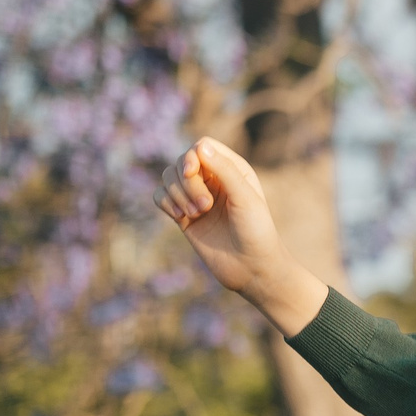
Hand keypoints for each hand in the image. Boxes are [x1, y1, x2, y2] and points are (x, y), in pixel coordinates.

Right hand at [156, 137, 328, 335]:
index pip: (202, 146)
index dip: (192, 156)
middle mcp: (214, 180)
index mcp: (233, 170)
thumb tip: (199, 147)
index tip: (193, 172)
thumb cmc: (256, 231)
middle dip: (186, 181)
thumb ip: (224, 170)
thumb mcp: (245, 198)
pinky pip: (160, 196)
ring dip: (177, 194)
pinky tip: (182, 218)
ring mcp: (197, 197)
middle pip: (182, 162)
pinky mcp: (183, 215)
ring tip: (197, 214)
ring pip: (168, 178)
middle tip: (205, 207)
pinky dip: (166, 203)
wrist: (251, 268)